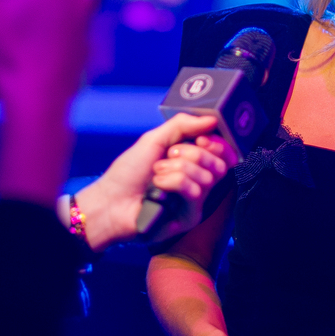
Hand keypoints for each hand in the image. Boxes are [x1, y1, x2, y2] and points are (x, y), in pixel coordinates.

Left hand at [73, 114, 230, 248]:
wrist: (111, 200)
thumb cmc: (129, 172)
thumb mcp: (155, 139)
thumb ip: (182, 125)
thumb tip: (212, 119)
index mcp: (192, 161)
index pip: (223, 152)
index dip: (217, 144)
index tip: (201, 139)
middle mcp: (197, 180)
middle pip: (219, 163)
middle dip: (192, 154)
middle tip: (169, 156)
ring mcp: (195, 200)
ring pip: (208, 177)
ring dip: (177, 169)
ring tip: (156, 173)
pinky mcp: (191, 216)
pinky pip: (196, 192)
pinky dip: (174, 183)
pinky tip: (157, 187)